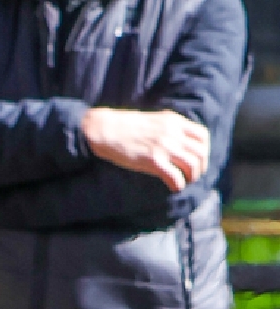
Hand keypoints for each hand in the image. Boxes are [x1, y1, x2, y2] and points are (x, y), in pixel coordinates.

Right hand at [83, 107, 209, 190]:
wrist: (105, 129)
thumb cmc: (125, 127)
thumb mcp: (153, 121)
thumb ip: (168, 129)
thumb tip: (177, 142)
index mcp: (174, 121)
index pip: (202, 136)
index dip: (204, 150)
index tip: (197, 159)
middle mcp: (173, 133)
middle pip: (200, 153)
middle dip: (200, 167)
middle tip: (193, 175)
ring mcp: (164, 147)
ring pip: (192, 165)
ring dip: (191, 177)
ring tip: (184, 181)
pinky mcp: (153, 160)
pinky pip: (176, 177)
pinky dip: (178, 185)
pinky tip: (173, 187)